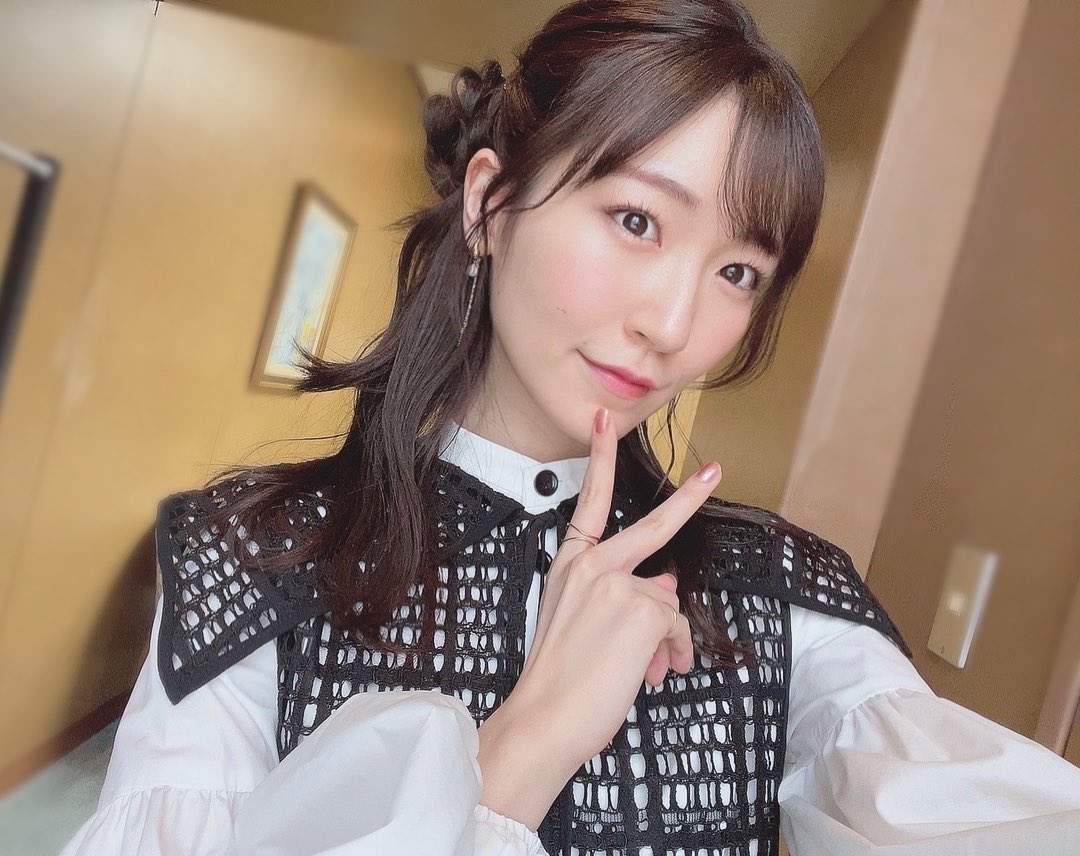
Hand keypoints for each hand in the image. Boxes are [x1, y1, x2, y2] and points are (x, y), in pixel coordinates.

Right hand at [476, 406, 722, 828]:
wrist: (544, 717)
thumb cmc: (558, 678)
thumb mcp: (585, 623)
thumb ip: (622, 594)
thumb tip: (665, 586)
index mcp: (569, 563)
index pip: (590, 500)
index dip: (601, 457)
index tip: (605, 420)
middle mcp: (591, 564)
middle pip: (653, 524)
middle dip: (689, 497)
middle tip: (713, 470)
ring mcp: (616, 582)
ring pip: (668, 601)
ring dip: (668, 640)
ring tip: (653, 670)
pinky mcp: (641, 607)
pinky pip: (676, 626)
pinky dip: (672, 653)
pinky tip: (653, 674)